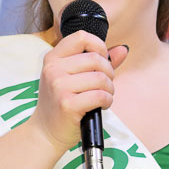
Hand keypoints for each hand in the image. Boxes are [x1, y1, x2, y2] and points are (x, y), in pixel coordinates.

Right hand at [30, 31, 128, 151]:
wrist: (45, 131)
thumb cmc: (61, 103)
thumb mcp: (72, 77)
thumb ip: (98, 61)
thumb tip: (123, 49)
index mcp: (53, 58)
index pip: (81, 37)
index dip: (99, 45)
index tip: (103, 59)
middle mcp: (53, 69)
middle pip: (95, 59)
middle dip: (108, 72)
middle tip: (105, 84)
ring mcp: (59, 86)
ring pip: (100, 78)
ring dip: (109, 89)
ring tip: (104, 96)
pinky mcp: (67, 104)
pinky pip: (100, 95)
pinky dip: (107, 101)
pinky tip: (101, 105)